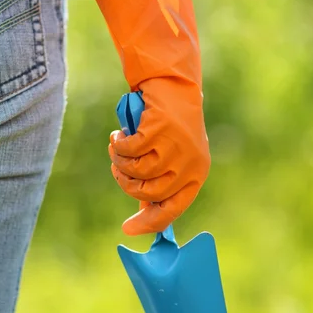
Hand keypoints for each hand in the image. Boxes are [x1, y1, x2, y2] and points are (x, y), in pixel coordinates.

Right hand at [108, 77, 210, 235]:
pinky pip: (129, 152)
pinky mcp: (160, 131)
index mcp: (195, 175)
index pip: (172, 211)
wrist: (171, 83)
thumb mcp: (171, 157)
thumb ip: (160, 183)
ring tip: (117, 149)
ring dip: (120, 163)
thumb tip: (145, 213)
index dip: (148, 223)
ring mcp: (176, 148)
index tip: (127, 230)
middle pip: (149, 194)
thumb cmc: (169, 124)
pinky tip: (118, 136)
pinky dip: (118, 145)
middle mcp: (189, 164)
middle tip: (118, 169)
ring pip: (136, 173)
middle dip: (126, 184)